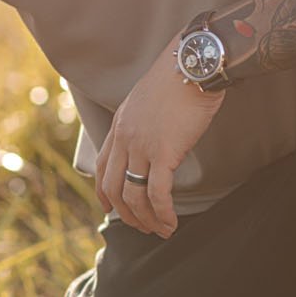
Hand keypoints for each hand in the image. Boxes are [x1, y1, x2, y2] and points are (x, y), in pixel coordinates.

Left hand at [94, 41, 225, 237]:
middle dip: (127, 214)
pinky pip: (158, 193)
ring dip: (146, 219)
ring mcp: (142, 146)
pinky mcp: (164, 153)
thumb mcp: (148, 102)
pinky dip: (163, 213)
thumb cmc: (179, 80)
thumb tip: (154, 143)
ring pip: (134, 196)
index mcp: (119, 126)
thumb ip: (143, 125)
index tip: (112, 209)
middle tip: (142, 227)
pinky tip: (172, 223)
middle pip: (114, 188)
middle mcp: (125, 139)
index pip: (103, 167)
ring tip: (161, 230)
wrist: (192, 65)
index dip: (105, 194)